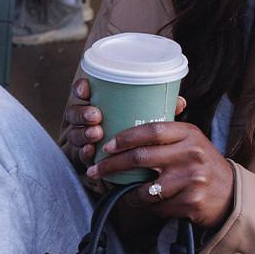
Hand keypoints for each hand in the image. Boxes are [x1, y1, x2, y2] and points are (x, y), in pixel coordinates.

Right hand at [63, 75, 188, 166]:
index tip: (87, 90)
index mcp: (99, 103)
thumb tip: (180, 103)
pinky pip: (80, 154)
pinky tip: (91, 151)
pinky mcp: (87, 157)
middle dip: (82, 112)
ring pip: (75, 133)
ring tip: (96, 134)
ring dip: (83, 133)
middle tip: (96, 116)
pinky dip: (85, 152)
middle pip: (74, 112)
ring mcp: (84, 138)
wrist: (132, 165)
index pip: (83, 91)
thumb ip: (159, 109)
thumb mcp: (149, 119)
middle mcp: (87, 120)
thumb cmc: (140, 133)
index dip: (81, 88)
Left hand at [87, 115, 234, 227]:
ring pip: (145, 189)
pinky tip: (153, 204)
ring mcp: (191, 179)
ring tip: (126, 192)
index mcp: (189, 134)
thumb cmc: (202, 164)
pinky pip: (157, 207)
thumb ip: (167, 133)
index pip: (151, 131)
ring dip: (129, 193)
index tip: (107, 145)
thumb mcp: (191, 141)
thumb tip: (128, 121)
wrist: (230, 193)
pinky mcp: (191, 201)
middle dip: (112, 165)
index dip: (125, 138)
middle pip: (141, 157)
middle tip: (96, 170)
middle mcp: (191, 154)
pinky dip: (149, 207)